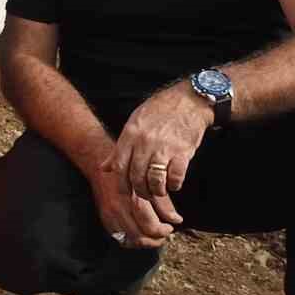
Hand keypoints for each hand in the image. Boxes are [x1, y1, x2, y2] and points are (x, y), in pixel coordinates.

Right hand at [86, 157, 172, 249]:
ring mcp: (110, 214)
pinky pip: (118, 237)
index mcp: (133, 198)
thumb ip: (164, 203)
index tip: (170, 227)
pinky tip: (140, 234)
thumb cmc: (127, 170)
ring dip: (144, 242)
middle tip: (164, 233)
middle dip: (155, 239)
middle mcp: (119, 208)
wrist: (99, 163)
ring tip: (154, 236)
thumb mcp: (150, 182)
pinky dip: (131, 240)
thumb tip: (176, 220)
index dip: (162, 231)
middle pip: (140, 236)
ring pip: (129, 240)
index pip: (150, 226)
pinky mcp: (104, 217)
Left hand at [104, 81, 214, 226]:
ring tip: (159, 191)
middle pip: (136, 177)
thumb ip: (120, 146)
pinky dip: (174, 184)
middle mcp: (145, 142)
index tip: (126, 191)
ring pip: (154, 180)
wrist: (189, 100)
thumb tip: (104, 167)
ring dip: (156, 191)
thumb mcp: (134, 122)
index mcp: (131, 134)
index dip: (121, 184)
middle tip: (144, 194)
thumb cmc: (160, 110)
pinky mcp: (183, 152)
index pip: (119, 166)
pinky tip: (174, 183)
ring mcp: (164, 147)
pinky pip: (175, 177)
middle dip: (140, 191)